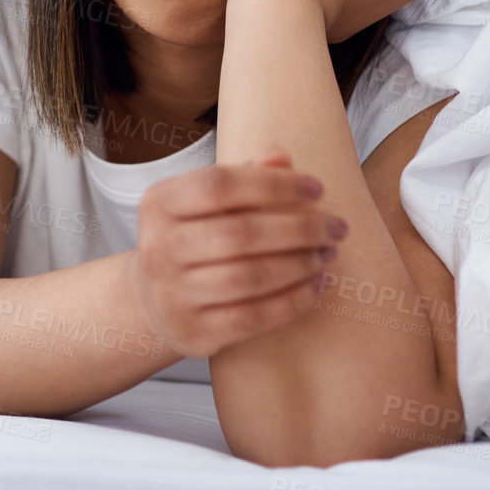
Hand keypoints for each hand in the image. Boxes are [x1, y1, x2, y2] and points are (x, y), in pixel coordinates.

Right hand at [128, 148, 349, 358]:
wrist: (154, 302)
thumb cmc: (192, 239)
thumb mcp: (205, 202)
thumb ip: (243, 177)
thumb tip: (282, 158)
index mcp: (160, 203)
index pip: (220, 185)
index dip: (273, 184)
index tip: (316, 188)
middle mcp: (159, 248)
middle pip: (240, 234)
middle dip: (299, 229)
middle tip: (335, 227)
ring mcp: (172, 294)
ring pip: (249, 278)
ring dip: (299, 265)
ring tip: (327, 254)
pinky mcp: (193, 331)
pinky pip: (253, 318)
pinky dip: (292, 301)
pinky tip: (315, 286)